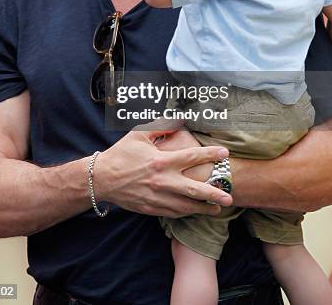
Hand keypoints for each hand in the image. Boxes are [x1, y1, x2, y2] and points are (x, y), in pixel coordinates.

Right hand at [95, 123, 230, 217]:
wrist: (102, 178)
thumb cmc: (122, 154)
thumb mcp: (139, 135)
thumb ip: (161, 127)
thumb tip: (178, 118)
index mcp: (161, 161)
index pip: (191, 157)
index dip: (210, 154)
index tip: (225, 154)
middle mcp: (162, 181)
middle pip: (194, 189)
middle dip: (214, 193)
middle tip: (230, 195)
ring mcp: (157, 198)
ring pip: (186, 206)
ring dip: (204, 208)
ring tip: (219, 208)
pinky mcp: (151, 208)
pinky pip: (173, 213)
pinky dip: (187, 212)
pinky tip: (195, 211)